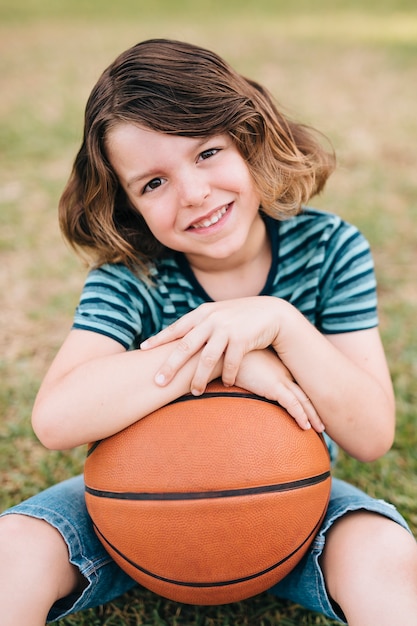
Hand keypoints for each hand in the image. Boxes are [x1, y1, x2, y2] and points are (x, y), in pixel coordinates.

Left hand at [140, 297, 283, 393]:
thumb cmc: (241, 318)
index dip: (158, 339)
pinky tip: (226, 384)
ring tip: (195, 392)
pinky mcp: (243, 339)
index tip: (142, 349)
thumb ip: (200, 326)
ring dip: (200, 378)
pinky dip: (227, 375)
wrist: (272, 312)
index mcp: (202, 314)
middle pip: (185, 346)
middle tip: (157, 382)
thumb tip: (178, 341)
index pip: (176, 328)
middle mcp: (212, 319)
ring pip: (207, 359)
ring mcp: (227, 329)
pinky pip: (230, 363)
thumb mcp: (218, 316)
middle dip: (170, 366)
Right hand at [234, 350, 324, 432]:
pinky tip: (306, 426)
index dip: (308, 396)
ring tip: (320, 428)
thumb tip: (250, 382)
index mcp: (280, 365)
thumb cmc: (232, 359)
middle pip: (305, 392)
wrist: (224, 353)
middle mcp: (284, 371)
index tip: (313, 408)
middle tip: (323, 421)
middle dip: (315, 407)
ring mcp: (281, 378)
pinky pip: (292, 404)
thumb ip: (252, 373)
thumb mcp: (248, 365)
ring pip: (303, 400)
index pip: (299, 383)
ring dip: (313, 416)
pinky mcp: (274, 386)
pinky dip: (300, 415)